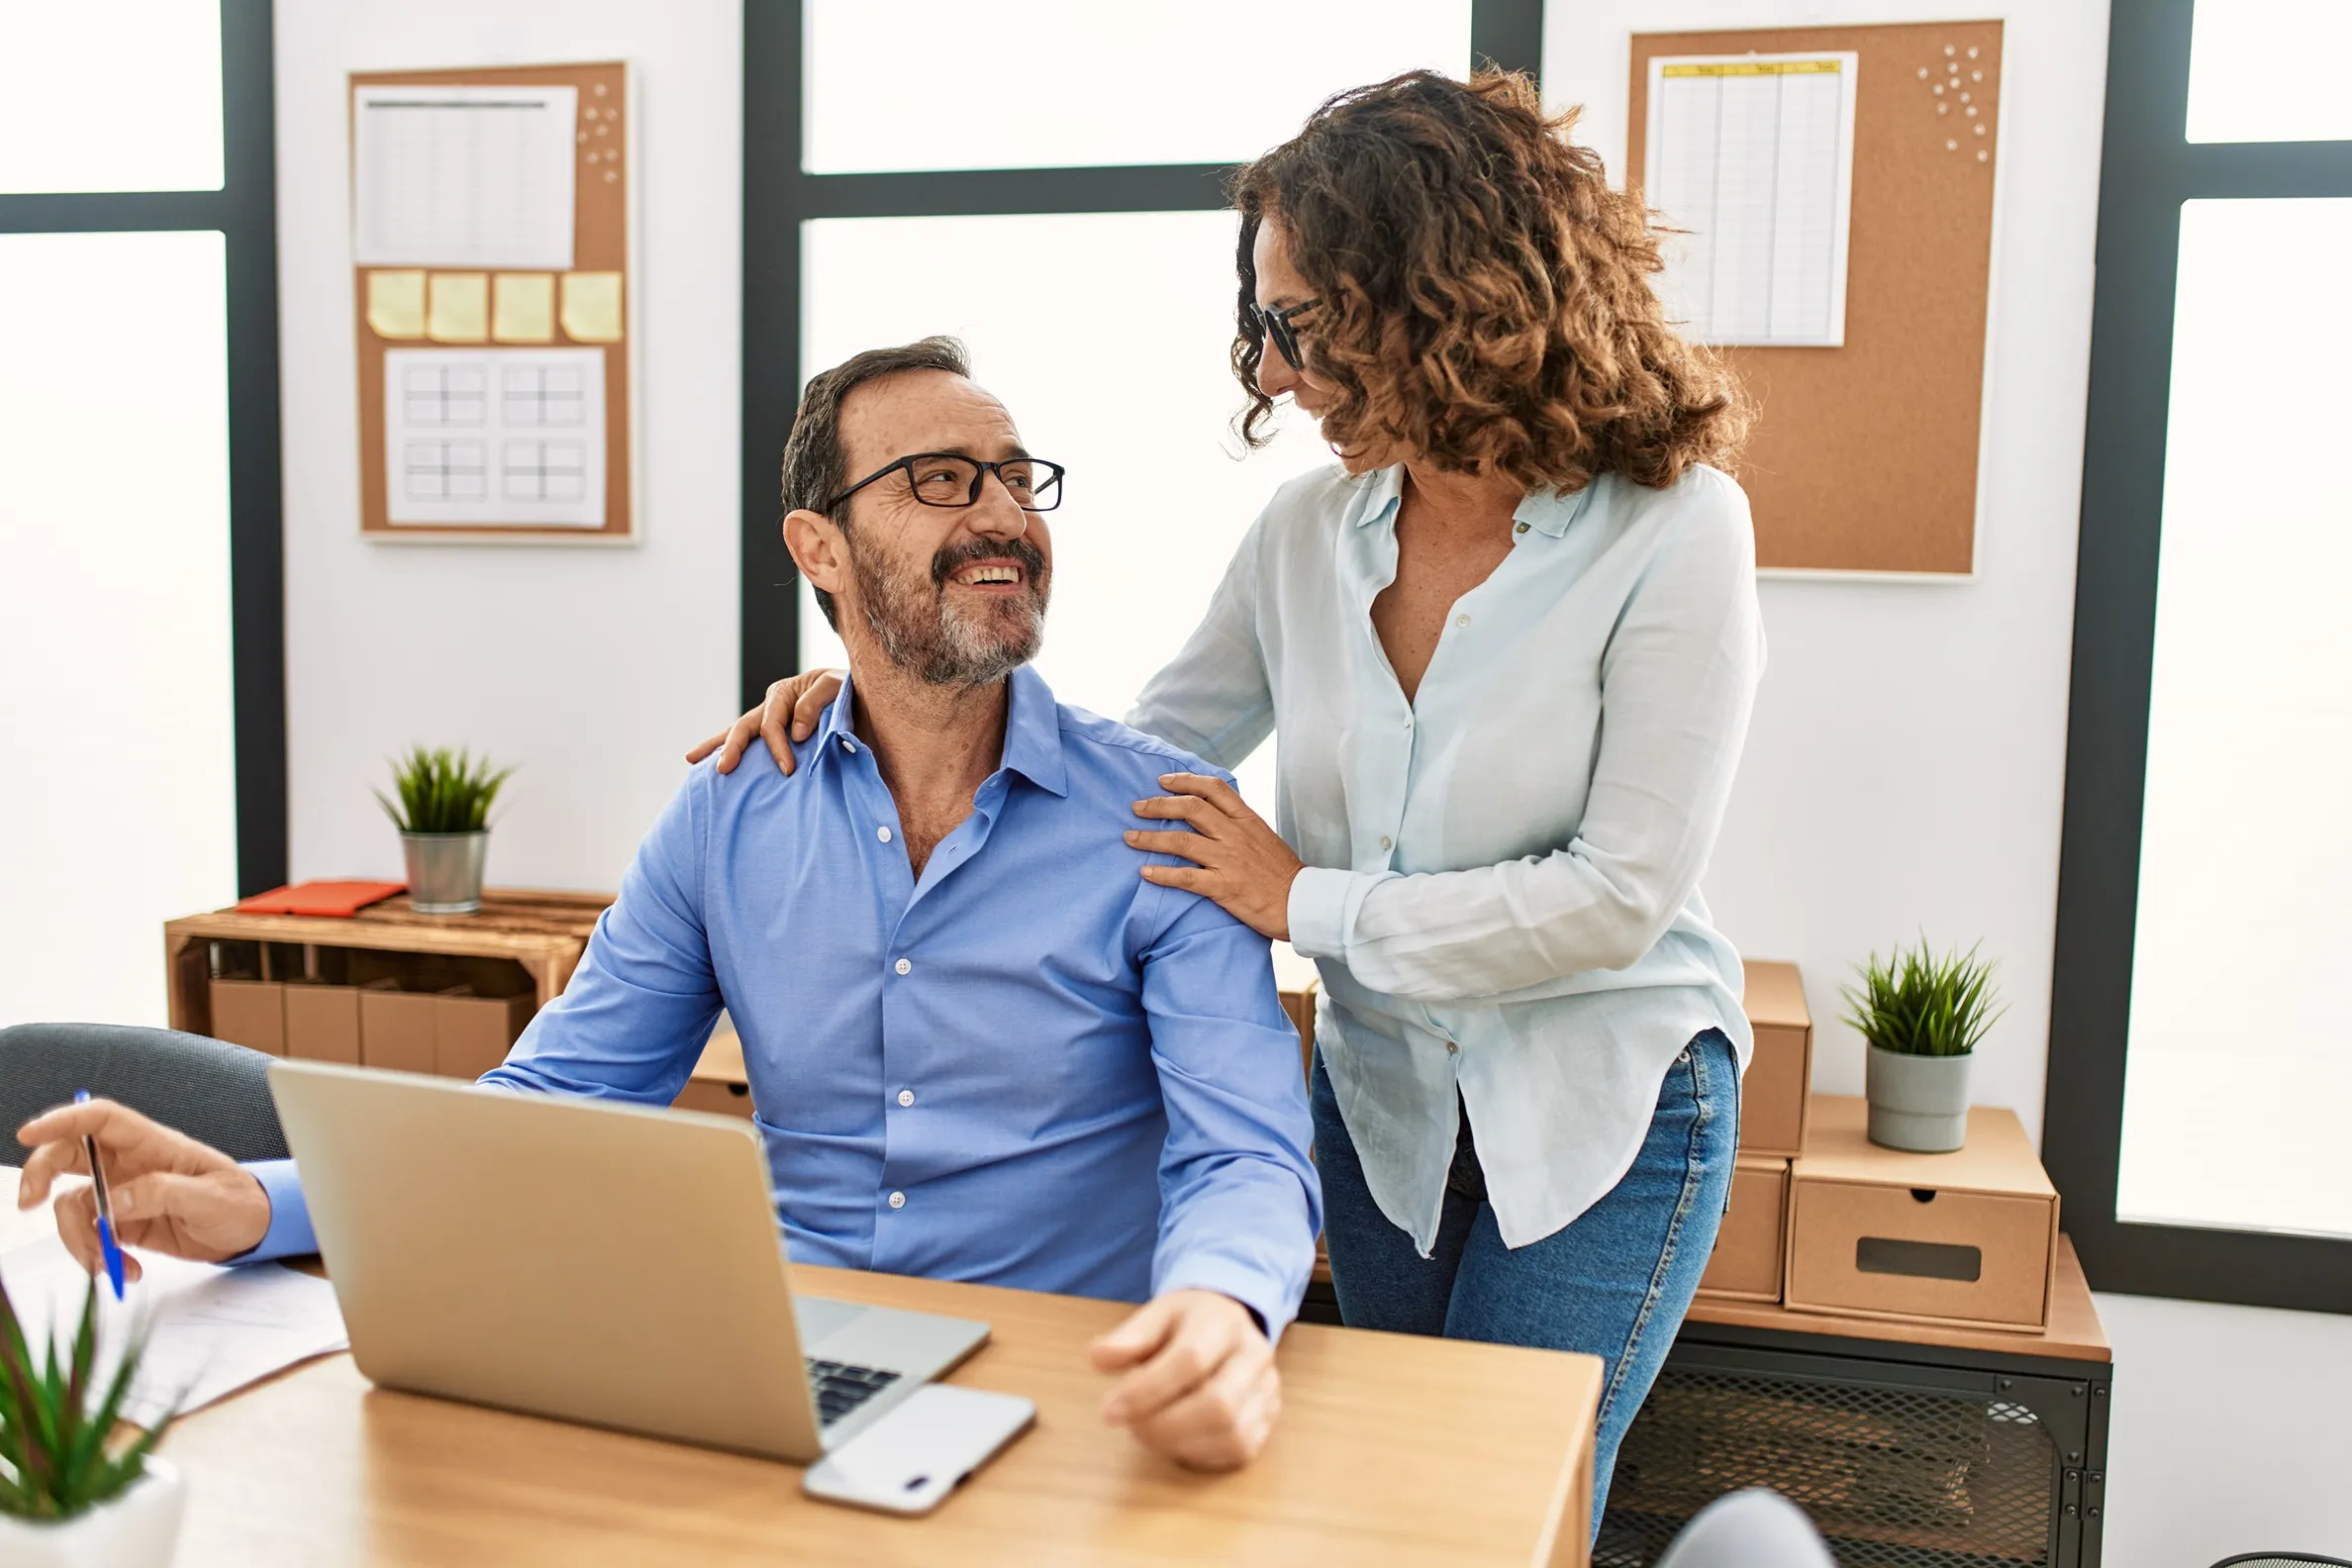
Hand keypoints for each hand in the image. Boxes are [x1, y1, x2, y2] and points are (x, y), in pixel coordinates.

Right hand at [15, 1098, 271, 1279]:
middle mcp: (130, 1165)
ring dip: (79, 1239)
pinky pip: (90, 1236)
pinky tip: (127, 1271)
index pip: (102, 1119)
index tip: (28, 1134)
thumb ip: (162, 1194)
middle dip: (41, 1175)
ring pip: (72, 1206)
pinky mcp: (122, 1224)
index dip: (63, 1119)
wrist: (251, 1233)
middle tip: (30, 1202)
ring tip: (109, 1265)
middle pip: (69, 1156)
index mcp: (154, 1145)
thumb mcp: (210, 1198)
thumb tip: (114, 1203)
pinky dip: (98, 1258)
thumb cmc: (240, 1202)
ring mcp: (122, 1195)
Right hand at [683, 668, 845, 777]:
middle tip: (723, 769)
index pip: (771, 724)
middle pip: (745, 726)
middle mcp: (773, 705)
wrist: (865, 699)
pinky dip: (730, 750)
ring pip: (739, 732)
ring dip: (718, 746)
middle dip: (732, 748)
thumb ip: (815, 702)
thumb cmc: (852, 692)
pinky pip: (750, 742)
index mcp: (785, 692)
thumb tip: (795, 732)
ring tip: (692, 760)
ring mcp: (771, 718)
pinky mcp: (777, 734)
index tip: (787, 770)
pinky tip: (710, 762)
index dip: (776, 747)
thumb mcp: (837, 687)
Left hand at [1089, 1289, 1279, 1470]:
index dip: (1146, 1391)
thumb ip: (1129, 1338)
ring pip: (1232, 1433)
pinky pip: (1239, 1450)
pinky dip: (1201, 1454)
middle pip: (1218, 1404)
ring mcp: (1267, 1389)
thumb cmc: (1185, 1324)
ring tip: (1149, 1431)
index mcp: (1223, 1320)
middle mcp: (1254, 1355)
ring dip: (1180, 1443)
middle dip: (1164, 1425)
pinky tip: (1175, 1440)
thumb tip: (1097, 1358)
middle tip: (1130, 1426)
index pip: (1191, 1359)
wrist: (1228, 1324)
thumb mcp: (1155, 1316)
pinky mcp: (1268, 1420)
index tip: (1109, 1410)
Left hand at [1128, 773, 1305, 940]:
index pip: (1213, 788)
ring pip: (1181, 840)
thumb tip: (1214, 814)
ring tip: (1129, 837)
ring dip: (1150, 837)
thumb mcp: (1264, 836)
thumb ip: (1239, 824)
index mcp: (1246, 819)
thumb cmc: (1283, 873)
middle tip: (1136, 807)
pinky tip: (1145, 871)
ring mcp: (1228, 860)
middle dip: (1158, 805)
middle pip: (1190, 808)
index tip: (1163, 781)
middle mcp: (1235, 834)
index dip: (1184, 780)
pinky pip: (1186, 877)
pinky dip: (1162, 873)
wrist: (1301, 903)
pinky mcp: (1224, 887)